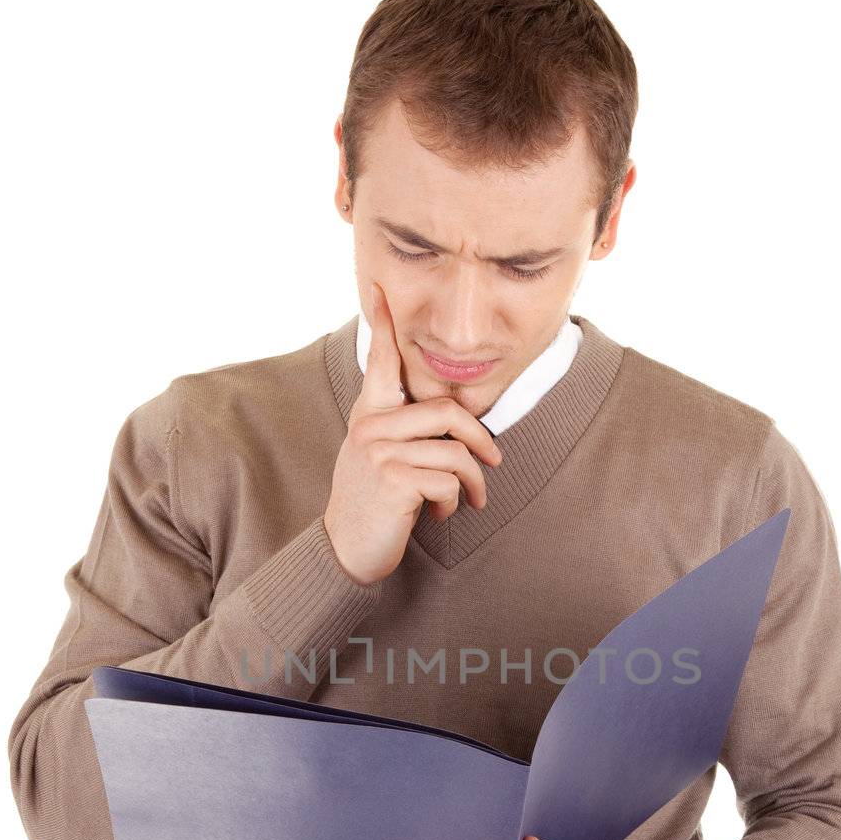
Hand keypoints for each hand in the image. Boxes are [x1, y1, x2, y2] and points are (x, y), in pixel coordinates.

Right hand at [323, 279, 503, 586]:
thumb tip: (449, 418)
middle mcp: (370, 425)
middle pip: (449, 411)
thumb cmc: (373, 505)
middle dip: (481, 441)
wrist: (346, 551)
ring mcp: (380, 450)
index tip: (381, 288)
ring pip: (456, 452)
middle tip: (494, 464)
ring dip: (473, 484)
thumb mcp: (379, 458)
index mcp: (369, 414)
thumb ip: (401, 431)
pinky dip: (454, 503)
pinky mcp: (393, 479)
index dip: (382, 323)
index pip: (379, 360)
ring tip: (468, 500)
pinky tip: (438, 514)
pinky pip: (449, 481)